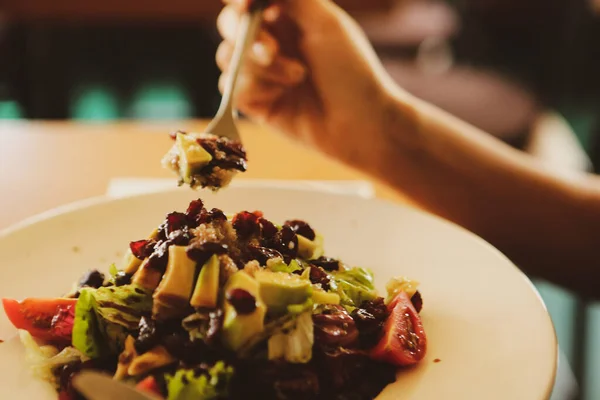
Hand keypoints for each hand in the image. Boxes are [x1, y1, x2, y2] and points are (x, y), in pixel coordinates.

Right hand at [216, 0, 400, 164]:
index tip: (246, 6)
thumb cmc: (351, 70)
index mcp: (287, 16)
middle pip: (228, 24)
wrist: (358, 123)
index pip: (246, 0)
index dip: (239, 1)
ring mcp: (261, 72)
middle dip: (247, 35)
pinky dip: (255, 89)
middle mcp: (270, 41)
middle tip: (272, 50)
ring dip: (262, 68)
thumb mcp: (325, 23)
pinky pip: (231, 87)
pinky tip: (282, 96)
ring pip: (228, 56)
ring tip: (298, 77)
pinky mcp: (255, 102)